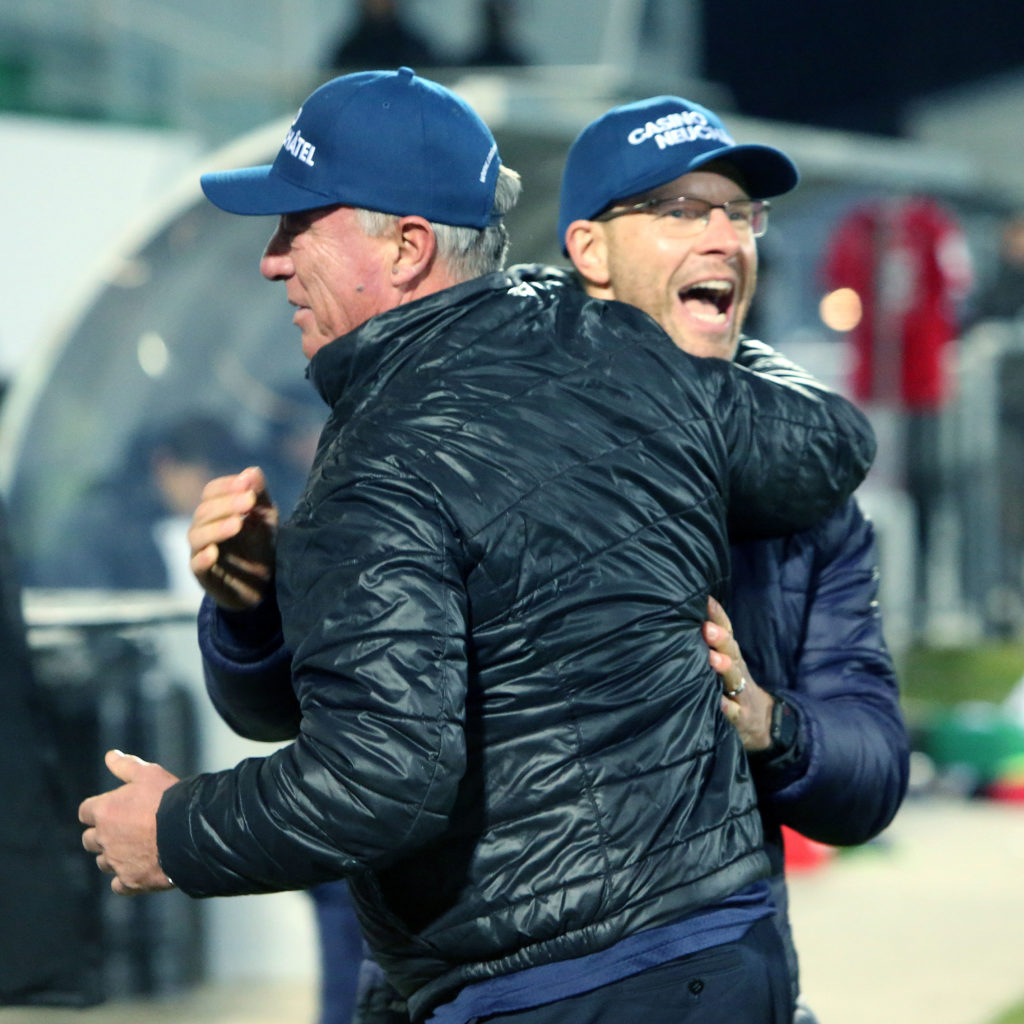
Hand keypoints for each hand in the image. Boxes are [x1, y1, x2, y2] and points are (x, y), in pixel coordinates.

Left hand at [78, 750, 177, 894]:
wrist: (191, 832)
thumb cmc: (169, 799)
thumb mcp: (150, 774)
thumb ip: (126, 766)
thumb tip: (110, 756)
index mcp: (105, 811)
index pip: (86, 811)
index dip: (98, 809)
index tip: (113, 808)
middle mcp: (104, 839)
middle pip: (90, 840)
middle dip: (102, 834)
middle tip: (126, 828)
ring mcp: (116, 862)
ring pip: (104, 862)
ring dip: (114, 856)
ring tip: (136, 848)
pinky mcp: (130, 881)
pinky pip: (119, 885)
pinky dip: (126, 878)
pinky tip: (140, 868)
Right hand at [189, 466, 278, 609]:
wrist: (263, 584)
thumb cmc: (260, 544)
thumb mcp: (266, 517)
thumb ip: (259, 494)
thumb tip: (252, 471)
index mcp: (215, 511)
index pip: (211, 492)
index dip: (227, 486)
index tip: (248, 484)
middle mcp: (203, 529)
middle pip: (204, 511)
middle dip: (227, 504)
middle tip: (249, 501)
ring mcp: (201, 553)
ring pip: (197, 536)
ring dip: (217, 528)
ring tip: (238, 524)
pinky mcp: (205, 577)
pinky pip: (196, 566)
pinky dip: (202, 558)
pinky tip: (214, 552)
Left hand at [703, 596, 773, 751]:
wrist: (762, 723)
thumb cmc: (733, 685)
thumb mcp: (727, 663)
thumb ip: (712, 644)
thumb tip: (687, 613)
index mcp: (731, 655)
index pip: (726, 631)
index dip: (718, 616)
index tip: (706, 601)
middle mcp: (737, 670)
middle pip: (731, 651)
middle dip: (720, 639)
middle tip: (707, 628)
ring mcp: (741, 694)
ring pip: (734, 678)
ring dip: (724, 668)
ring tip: (713, 659)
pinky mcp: (741, 717)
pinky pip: (734, 712)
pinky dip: (727, 708)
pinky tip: (719, 703)